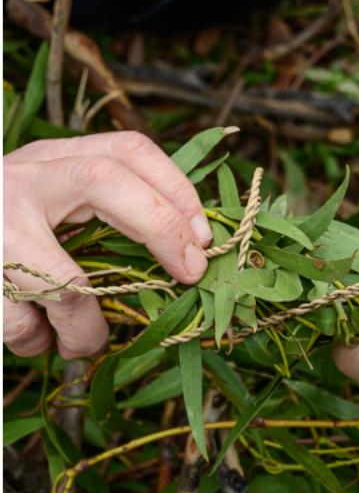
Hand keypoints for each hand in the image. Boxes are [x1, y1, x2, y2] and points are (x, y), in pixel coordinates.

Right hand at [4, 132, 211, 357]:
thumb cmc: (5, 229)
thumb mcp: (49, 204)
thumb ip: (104, 213)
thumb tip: (191, 251)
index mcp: (50, 160)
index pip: (126, 149)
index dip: (175, 189)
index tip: (204, 237)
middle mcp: (18, 180)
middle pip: (104, 180)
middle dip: (161, 228)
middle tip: (187, 275)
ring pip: (64, 279)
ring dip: (86, 327)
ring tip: (83, 341)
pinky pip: (19, 323)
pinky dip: (36, 342)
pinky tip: (33, 337)